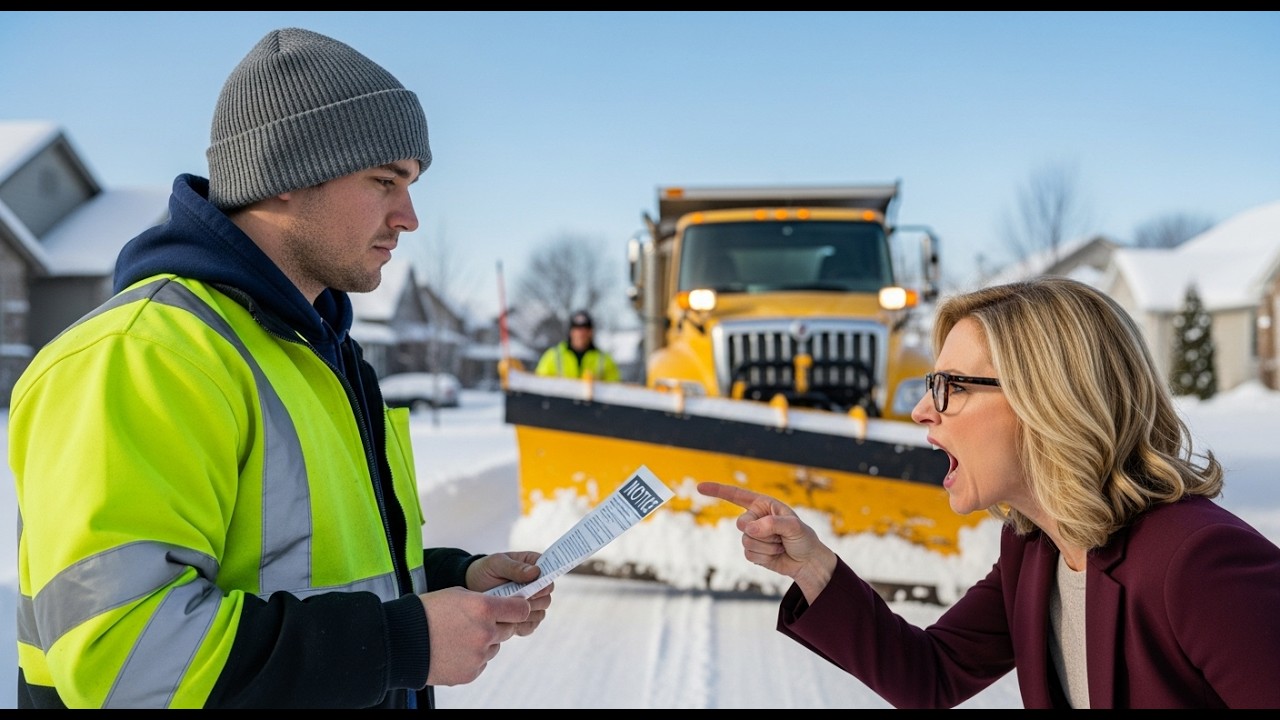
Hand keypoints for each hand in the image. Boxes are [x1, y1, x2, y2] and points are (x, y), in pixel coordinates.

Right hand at [420, 587, 533, 685]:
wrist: (401, 641)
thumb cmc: (427, 612)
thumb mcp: (458, 594)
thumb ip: (484, 601)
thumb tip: (502, 608)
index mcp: (484, 608)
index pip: (521, 609)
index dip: (518, 607)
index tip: (514, 607)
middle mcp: (486, 632)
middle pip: (508, 628)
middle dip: (498, 624)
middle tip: (476, 622)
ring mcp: (479, 655)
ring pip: (493, 647)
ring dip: (483, 642)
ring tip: (458, 636)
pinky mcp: (470, 672)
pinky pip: (480, 663)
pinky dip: (471, 657)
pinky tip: (452, 650)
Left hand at [465, 551, 553, 636]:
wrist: (471, 587)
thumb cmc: (485, 570)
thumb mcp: (496, 563)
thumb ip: (515, 567)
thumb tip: (535, 572)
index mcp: (534, 565)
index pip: (550, 575)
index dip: (543, 582)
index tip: (530, 586)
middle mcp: (537, 585)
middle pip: (547, 598)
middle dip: (531, 601)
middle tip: (513, 599)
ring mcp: (532, 603)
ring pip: (540, 614)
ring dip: (524, 614)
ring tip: (506, 609)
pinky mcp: (524, 618)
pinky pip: (530, 626)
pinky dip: (520, 626)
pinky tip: (507, 620)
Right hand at [697, 482, 837, 602]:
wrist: (807, 562)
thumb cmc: (803, 539)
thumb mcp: (794, 526)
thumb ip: (772, 524)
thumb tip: (749, 529)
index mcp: (763, 504)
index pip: (736, 495)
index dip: (717, 490)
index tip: (700, 487)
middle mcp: (755, 518)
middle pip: (741, 523)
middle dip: (761, 532)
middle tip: (780, 536)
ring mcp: (752, 535)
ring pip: (746, 541)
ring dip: (767, 546)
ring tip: (780, 545)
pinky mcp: (752, 551)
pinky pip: (749, 554)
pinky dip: (764, 556)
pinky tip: (776, 554)